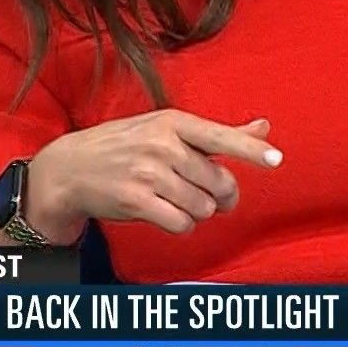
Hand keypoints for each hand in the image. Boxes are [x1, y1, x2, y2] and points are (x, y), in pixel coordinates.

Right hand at [24, 110, 283, 242]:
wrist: (71, 168)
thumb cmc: (127, 146)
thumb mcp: (167, 129)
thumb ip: (218, 134)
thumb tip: (264, 127)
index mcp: (173, 121)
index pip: (220, 136)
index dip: (251, 150)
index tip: (276, 159)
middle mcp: (162, 144)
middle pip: (219, 182)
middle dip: (222, 196)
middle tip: (211, 196)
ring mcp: (147, 173)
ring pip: (203, 207)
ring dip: (198, 212)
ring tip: (178, 200)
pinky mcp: (136, 201)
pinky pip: (181, 224)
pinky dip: (182, 225)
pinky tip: (168, 215)